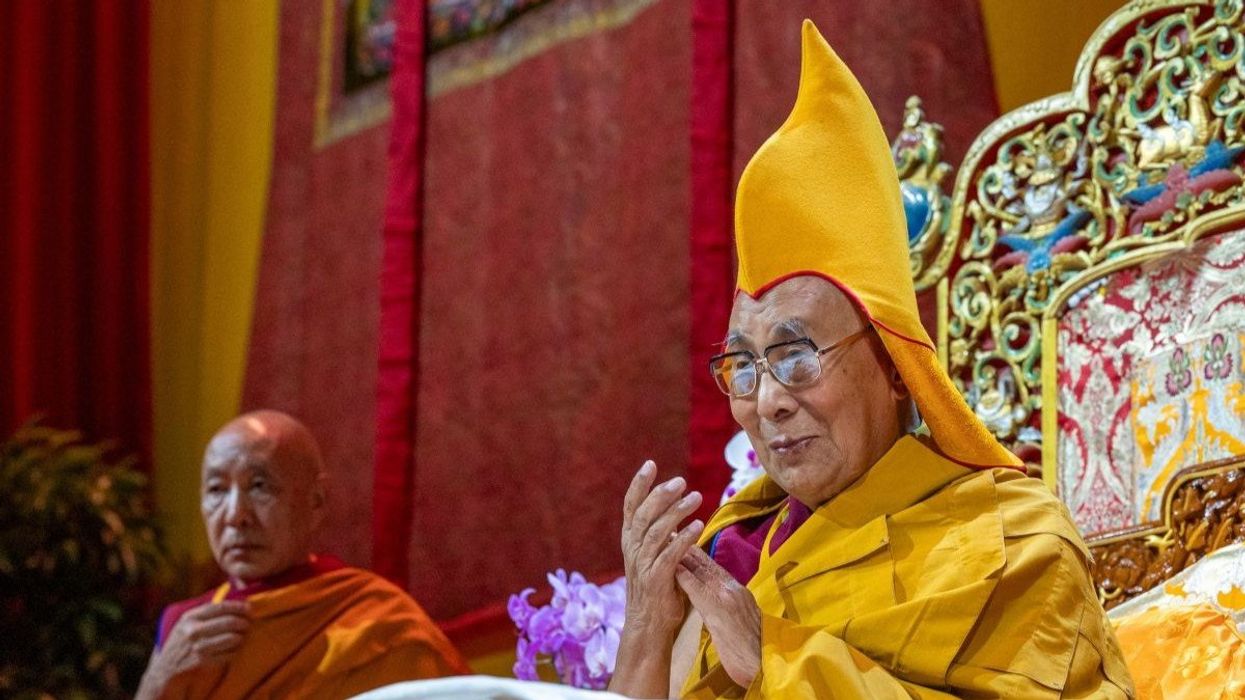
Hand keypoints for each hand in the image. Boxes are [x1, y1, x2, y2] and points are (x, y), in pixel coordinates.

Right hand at [136, 600, 250, 698]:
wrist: (167, 668)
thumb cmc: (183, 641)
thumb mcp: (188, 622)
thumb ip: (207, 611)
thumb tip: (235, 597)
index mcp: (190, 617)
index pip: (220, 607)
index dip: (238, 606)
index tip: (249, 608)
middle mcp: (193, 630)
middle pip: (229, 622)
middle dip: (244, 622)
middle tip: (248, 624)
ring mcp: (197, 646)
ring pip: (232, 638)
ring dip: (241, 637)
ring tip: (241, 636)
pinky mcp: (202, 661)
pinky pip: (229, 654)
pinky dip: (235, 651)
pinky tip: (233, 650)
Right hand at [620, 461, 703, 635]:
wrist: (649, 624)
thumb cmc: (656, 586)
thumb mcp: (653, 554)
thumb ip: (659, 532)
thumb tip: (672, 506)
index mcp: (631, 539)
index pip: (630, 506)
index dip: (638, 484)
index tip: (650, 464)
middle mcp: (632, 549)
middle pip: (643, 515)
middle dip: (661, 495)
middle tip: (680, 481)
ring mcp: (642, 565)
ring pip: (656, 532)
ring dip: (676, 512)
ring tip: (696, 497)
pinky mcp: (655, 580)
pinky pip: (669, 555)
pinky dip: (683, 538)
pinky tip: (698, 525)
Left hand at [676, 546, 761, 688]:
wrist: (763, 664)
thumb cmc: (753, 651)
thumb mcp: (743, 622)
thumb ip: (730, 608)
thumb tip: (716, 602)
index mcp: (740, 593)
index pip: (715, 569)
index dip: (698, 555)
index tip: (684, 542)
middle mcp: (734, 590)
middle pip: (707, 565)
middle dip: (688, 549)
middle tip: (671, 533)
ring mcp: (728, 598)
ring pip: (703, 573)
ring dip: (684, 558)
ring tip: (668, 543)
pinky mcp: (721, 611)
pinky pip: (700, 591)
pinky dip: (686, 579)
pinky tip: (674, 569)